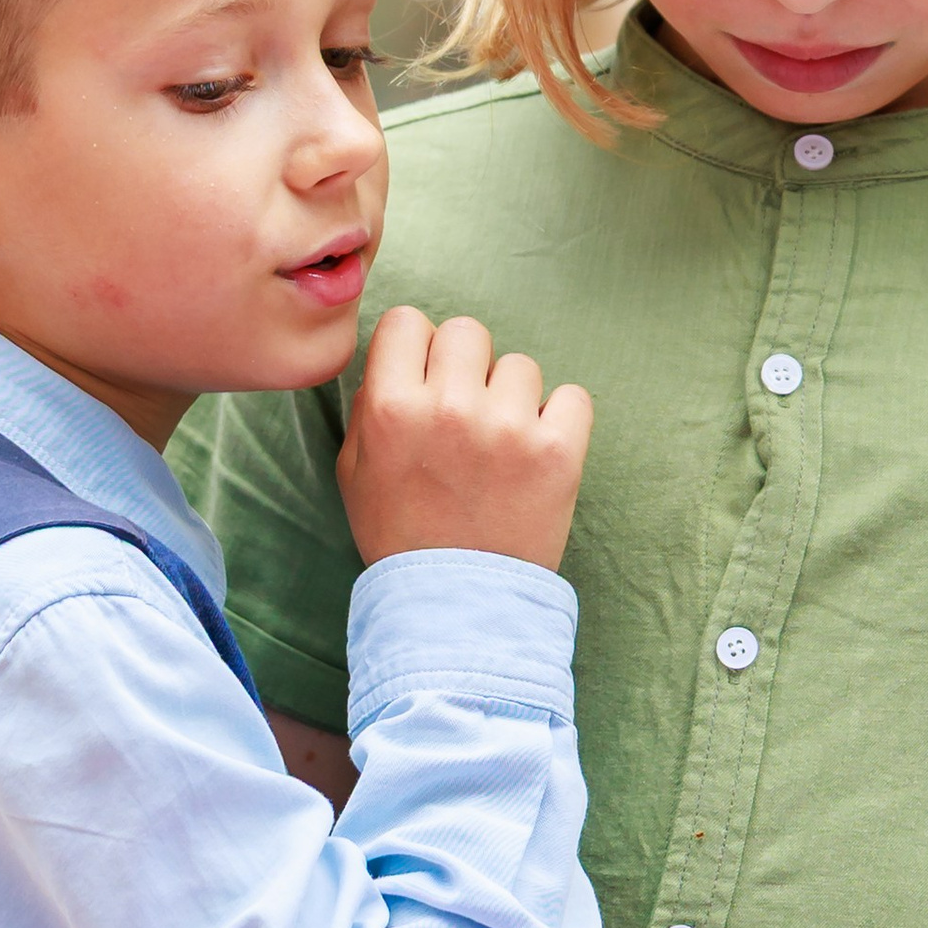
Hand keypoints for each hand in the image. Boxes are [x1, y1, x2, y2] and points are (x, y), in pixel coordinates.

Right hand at [338, 307, 592, 571]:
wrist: (457, 606)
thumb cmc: (401, 537)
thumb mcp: (354, 471)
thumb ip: (370, 406)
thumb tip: (400, 359)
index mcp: (392, 408)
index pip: (409, 321)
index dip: (418, 348)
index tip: (427, 378)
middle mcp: (450, 408)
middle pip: (467, 332)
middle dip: (466, 366)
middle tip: (466, 412)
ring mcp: (508, 428)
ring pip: (520, 366)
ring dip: (512, 398)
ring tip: (501, 447)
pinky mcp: (559, 452)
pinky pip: (573, 397)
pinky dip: (561, 420)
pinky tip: (538, 453)